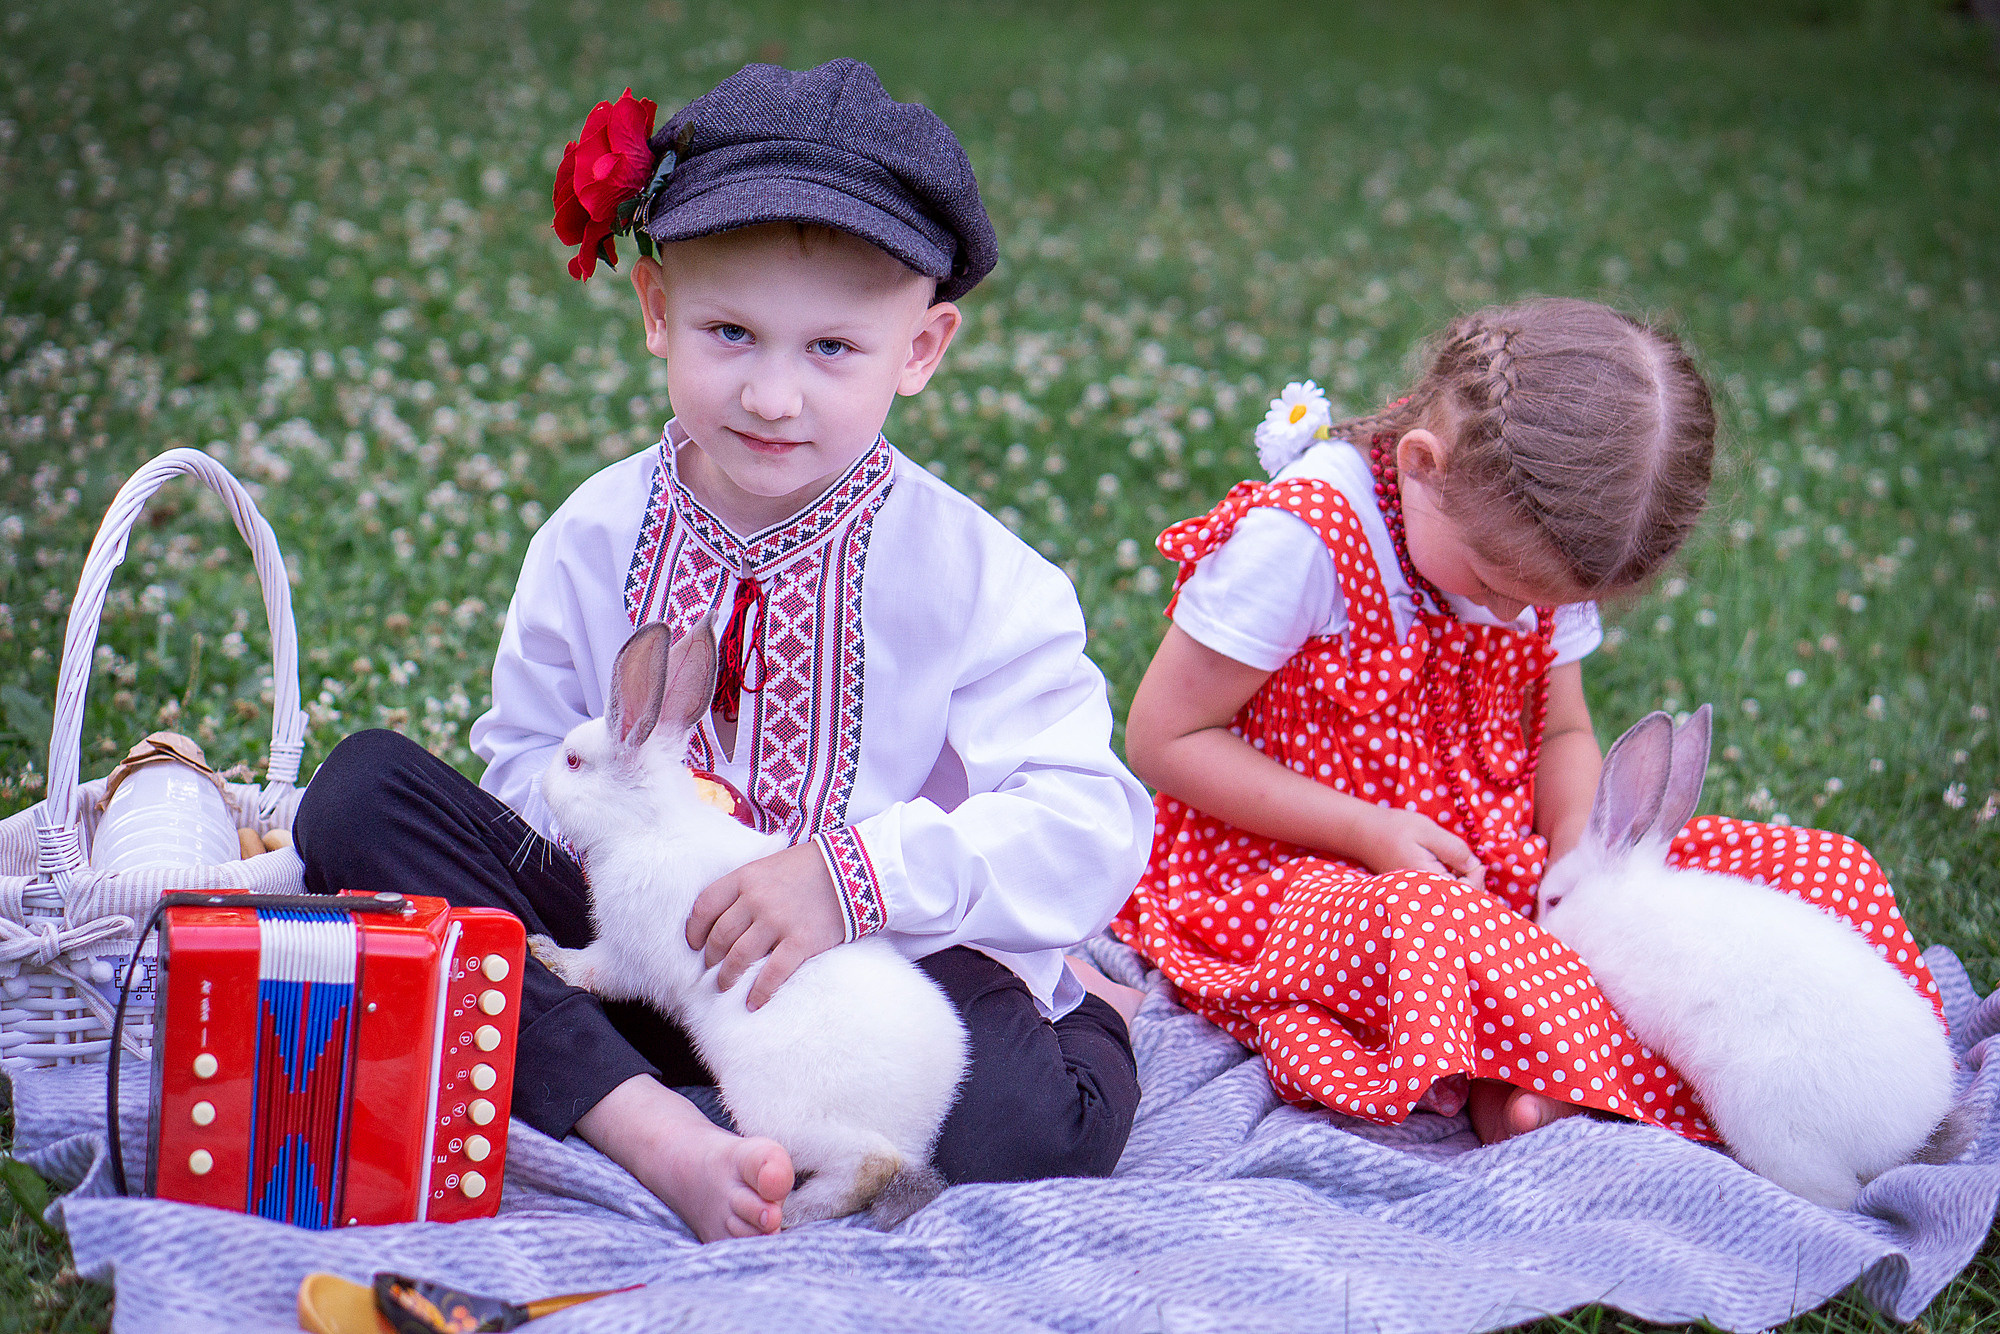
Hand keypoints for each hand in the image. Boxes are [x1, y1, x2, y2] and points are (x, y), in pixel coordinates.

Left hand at [685, 842, 845, 1008]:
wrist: (852, 869)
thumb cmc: (809, 866)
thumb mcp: (770, 865)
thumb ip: (746, 885)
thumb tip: (724, 916)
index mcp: (745, 878)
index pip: (705, 907)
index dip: (694, 930)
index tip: (694, 944)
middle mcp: (756, 900)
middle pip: (720, 937)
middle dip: (711, 958)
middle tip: (710, 969)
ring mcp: (778, 922)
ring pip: (739, 958)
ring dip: (727, 977)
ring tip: (724, 986)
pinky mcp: (800, 941)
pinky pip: (772, 974)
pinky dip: (760, 992)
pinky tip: (753, 1003)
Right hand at [1355, 807, 1485, 892]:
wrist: (1362, 832)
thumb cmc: (1394, 828)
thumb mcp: (1428, 831)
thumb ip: (1454, 849)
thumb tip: (1476, 865)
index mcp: (1427, 880)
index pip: (1464, 892)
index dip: (1477, 877)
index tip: (1476, 861)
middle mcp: (1421, 894)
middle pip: (1458, 899)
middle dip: (1470, 881)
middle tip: (1470, 860)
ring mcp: (1417, 894)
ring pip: (1449, 895)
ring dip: (1459, 880)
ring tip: (1454, 860)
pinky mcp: (1415, 890)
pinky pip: (1439, 891)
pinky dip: (1448, 880)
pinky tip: (1445, 866)